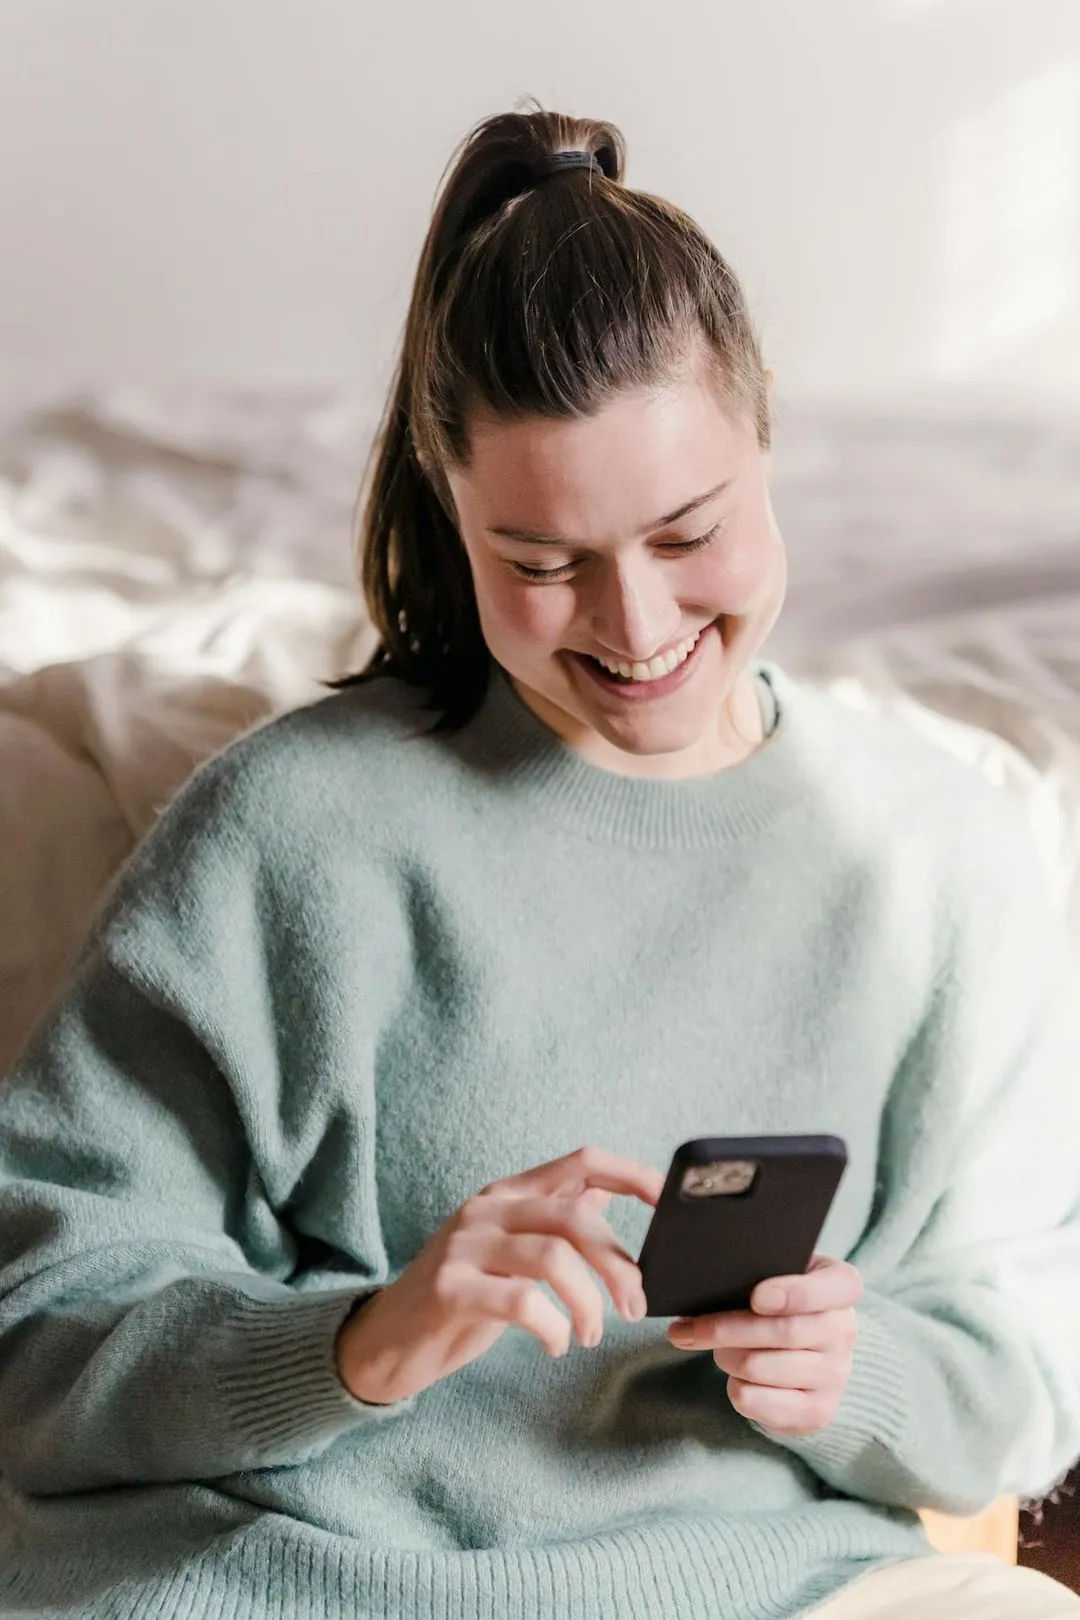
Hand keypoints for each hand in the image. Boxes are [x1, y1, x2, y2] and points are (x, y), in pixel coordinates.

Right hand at [336, 1146, 662, 1405]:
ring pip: (553, 1255)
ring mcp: (464, 1244)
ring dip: (588, 1302)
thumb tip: (604, 1196)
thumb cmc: (460, 1298)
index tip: (671, 1203)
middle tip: (636, 1307)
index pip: (582, 1160)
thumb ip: (551, 1222)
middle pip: (576, 1215)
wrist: (386, 1341)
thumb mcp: (511, 1252)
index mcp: (509, 1193)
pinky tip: (554, 1345)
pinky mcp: (449, 1286)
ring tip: (591, 1335)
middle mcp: (487, 1207)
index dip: (633, 1175)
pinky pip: (521, 1301)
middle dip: (620, 1263)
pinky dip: (552, 1327)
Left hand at [666, 1253, 861, 1435]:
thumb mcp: (775, 1273)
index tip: (756, 1297)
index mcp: (842, 1287)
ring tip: (715, 1348)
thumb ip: (753, 1270)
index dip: (796, 1293)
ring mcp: (835, 1375)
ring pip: (761, 1367)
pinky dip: (734, 1387)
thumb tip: (699, 1286)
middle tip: (687, 1328)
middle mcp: (845, 1331)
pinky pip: (757, 1401)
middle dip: (725, 1328)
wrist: (801, 1351)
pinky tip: (733, 1377)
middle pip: (783, 1332)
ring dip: (724, 1357)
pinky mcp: (817, 1411)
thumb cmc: (777, 1300)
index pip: (838, 1287)